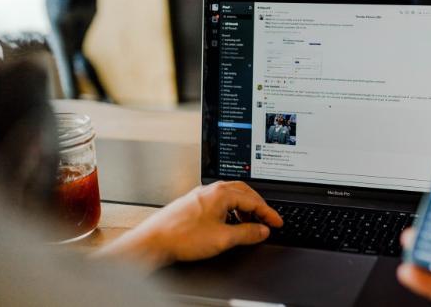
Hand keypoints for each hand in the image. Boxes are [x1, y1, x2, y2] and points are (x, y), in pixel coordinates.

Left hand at [94, 181, 282, 270]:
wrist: (153, 241)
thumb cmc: (182, 237)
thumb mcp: (223, 238)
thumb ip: (247, 233)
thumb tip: (263, 230)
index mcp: (221, 193)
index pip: (254, 200)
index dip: (268, 213)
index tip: (277, 222)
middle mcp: (211, 190)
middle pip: (244, 193)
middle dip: (258, 206)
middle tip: (268, 219)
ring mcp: (201, 195)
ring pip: (231, 196)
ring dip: (244, 208)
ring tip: (250, 224)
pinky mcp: (193, 203)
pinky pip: (219, 201)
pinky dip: (231, 210)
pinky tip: (229, 223)